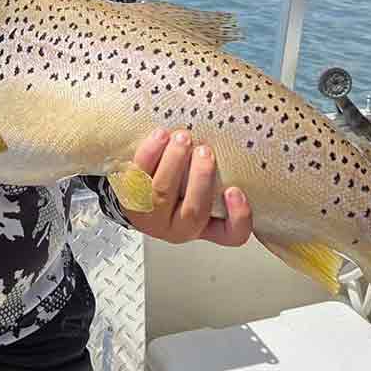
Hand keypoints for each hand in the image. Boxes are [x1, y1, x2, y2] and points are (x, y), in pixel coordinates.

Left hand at [122, 129, 252, 246]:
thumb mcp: (203, 189)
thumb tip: (238, 142)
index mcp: (206, 226)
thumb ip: (220, 177)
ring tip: (182, 138)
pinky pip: (138, 176)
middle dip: (200, 178)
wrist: (138, 193)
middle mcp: (180, 227)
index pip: (232, 234)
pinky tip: (160, 136)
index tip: (235, 190)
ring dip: (174, 161)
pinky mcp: (130, 198)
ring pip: (163, 192)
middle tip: (205, 151)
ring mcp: (152, 216)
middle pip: (194, 211)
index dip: (239, 216)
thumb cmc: (178, 188)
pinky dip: (150, 153)